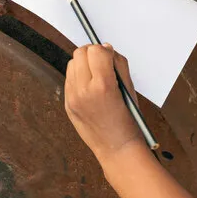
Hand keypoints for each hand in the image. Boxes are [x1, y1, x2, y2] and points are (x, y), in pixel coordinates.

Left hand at [65, 44, 143, 164]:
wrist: (117, 148)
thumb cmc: (128, 120)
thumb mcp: (129, 88)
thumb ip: (118, 64)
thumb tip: (107, 49)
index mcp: (103, 86)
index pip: (96, 51)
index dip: (105, 51)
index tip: (110, 57)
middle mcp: (84, 91)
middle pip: (80, 53)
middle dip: (92, 54)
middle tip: (102, 62)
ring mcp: (73, 98)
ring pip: (72, 64)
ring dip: (83, 64)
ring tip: (95, 75)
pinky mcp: (67, 104)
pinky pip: (69, 79)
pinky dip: (78, 77)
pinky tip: (89, 86)